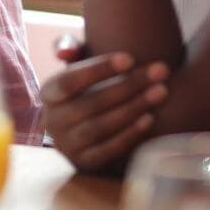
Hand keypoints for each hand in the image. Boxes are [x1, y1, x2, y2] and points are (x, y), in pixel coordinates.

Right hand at [42, 51, 169, 173]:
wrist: (81, 126)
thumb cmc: (85, 87)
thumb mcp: (74, 65)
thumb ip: (69, 47)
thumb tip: (64, 52)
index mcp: (49, 93)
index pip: (70, 81)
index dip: (98, 69)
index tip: (130, 58)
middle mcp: (53, 121)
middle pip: (91, 103)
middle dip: (128, 86)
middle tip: (160, 71)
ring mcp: (68, 144)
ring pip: (100, 127)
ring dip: (133, 108)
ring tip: (160, 92)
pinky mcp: (85, 162)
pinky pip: (108, 150)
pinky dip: (129, 134)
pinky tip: (150, 118)